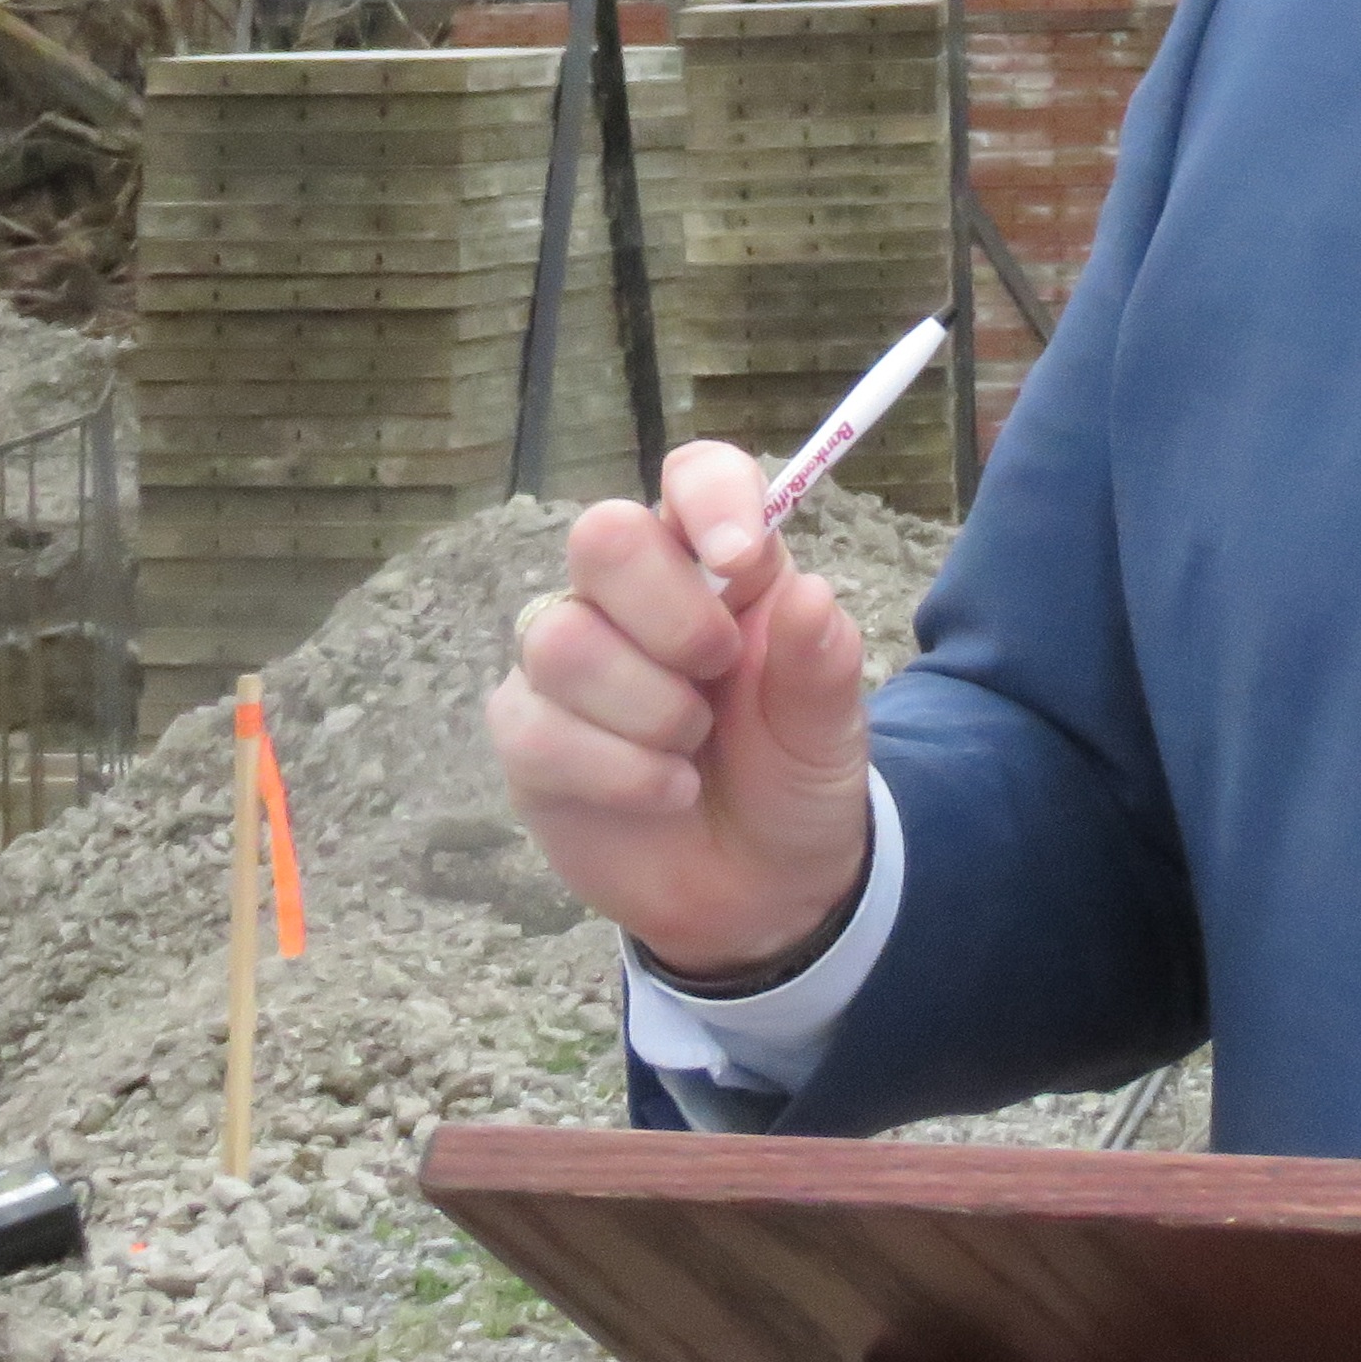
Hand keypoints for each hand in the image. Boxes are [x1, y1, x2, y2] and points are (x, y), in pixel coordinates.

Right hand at [487, 439, 871, 975]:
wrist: (760, 885)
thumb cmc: (794, 774)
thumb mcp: (832, 724)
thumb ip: (823, 660)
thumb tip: (809, 595)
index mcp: (719, 565)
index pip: (695, 475)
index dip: (710, 500)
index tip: (741, 561)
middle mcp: (634, 596)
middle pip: (602, 534)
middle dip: (669, 615)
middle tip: (718, 672)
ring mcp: (568, 660)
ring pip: (561, 638)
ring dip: (647, 708)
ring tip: (693, 746)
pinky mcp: (528, 733)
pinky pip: (535, 727)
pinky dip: (617, 771)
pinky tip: (667, 792)